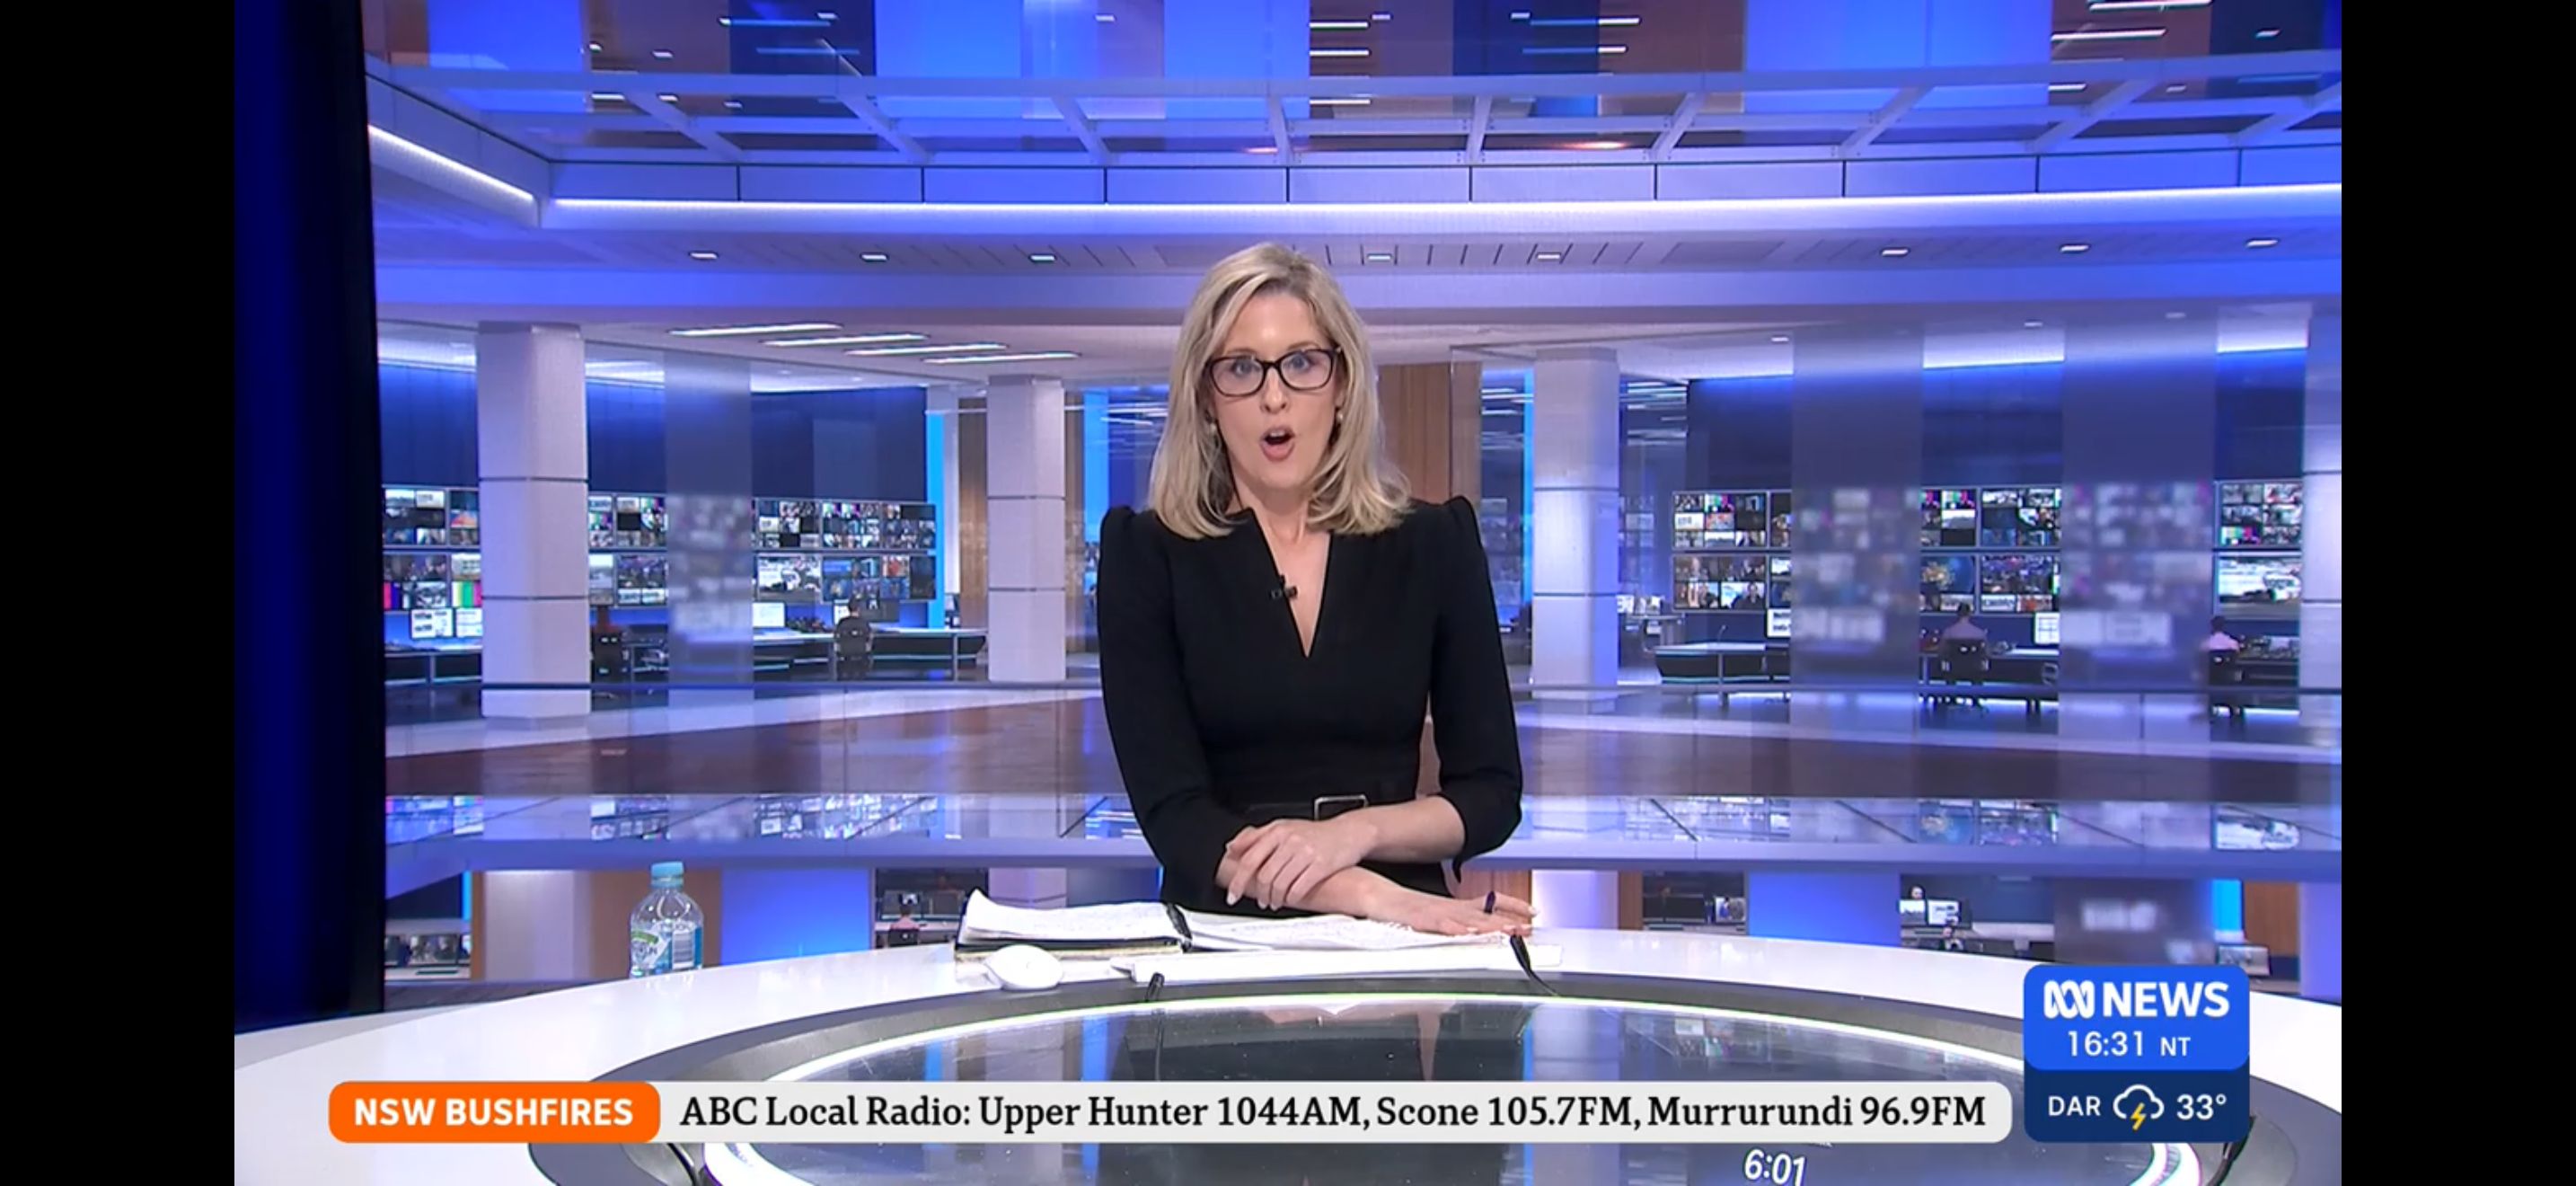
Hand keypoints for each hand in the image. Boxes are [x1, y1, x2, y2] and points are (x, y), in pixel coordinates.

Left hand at [1225, 816, 1375, 909]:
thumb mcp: (1284, 826)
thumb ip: (1256, 836)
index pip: (1250, 858)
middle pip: (1264, 874)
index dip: (1238, 880)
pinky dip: (1291, 898)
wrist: (1349, 832)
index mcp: (1278, 831)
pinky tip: (1289, 899)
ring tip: (1273, 902)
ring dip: (1274, 898)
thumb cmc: (1316, 833)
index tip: (1233, 894)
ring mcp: (1306, 852)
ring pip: (1280, 883)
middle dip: (1259, 893)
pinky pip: (1299, 888)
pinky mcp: (1321, 865)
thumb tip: (1232, 847)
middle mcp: (1290, 840)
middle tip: (1259, 901)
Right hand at [1366, 887, 1535, 937]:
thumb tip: (1475, 931)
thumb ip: (1456, 923)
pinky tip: (1464, 931)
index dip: (1512, 906)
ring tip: (1505, 930)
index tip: (1533, 912)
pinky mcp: (1416, 918)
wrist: (1373, 894)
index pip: (1489, 903)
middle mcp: (1448, 908)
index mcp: (1454, 907)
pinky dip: (1451, 927)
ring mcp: (1434, 912)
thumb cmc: (1402, 908)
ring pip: (1464, 919)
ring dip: (1486, 925)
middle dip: (1506, 921)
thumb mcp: (1435, 916)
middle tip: (1527, 927)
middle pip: (1483, 914)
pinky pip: (1436, 923)